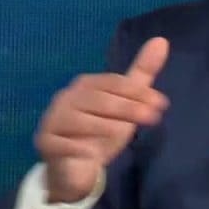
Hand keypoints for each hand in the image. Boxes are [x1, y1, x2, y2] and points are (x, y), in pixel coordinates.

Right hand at [35, 37, 169, 202]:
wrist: (73, 167)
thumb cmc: (101, 131)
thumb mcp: (125, 104)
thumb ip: (141, 75)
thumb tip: (162, 40)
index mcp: (85, 84)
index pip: (114, 83)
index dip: (138, 92)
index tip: (161, 104)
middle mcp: (66, 98)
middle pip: (101, 100)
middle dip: (129, 109)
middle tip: (153, 118)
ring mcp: (53, 119)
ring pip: (84, 122)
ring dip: (107, 130)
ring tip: (123, 137)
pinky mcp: (46, 142)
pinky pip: (67, 145)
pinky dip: (82, 149)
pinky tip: (94, 155)